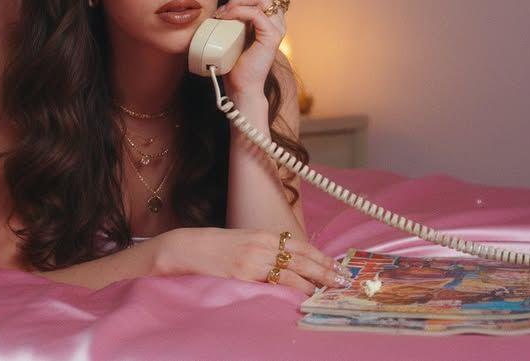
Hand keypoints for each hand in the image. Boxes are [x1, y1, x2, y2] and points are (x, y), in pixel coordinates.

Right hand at [156, 228, 352, 294]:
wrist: (186, 248)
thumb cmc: (214, 248)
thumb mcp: (244, 241)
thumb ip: (266, 249)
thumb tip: (290, 263)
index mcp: (263, 234)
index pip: (301, 246)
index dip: (322, 257)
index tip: (339, 266)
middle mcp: (262, 245)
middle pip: (302, 258)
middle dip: (325, 270)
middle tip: (344, 280)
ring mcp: (252, 260)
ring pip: (292, 271)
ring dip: (314, 282)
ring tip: (329, 290)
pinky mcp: (243, 275)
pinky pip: (272, 283)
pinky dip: (290, 288)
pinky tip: (302, 295)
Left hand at [211, 0, 285, 97]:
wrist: (239, 87)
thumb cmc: (232, 60)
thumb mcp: (229, 28)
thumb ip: (230, 12)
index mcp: (269, 13)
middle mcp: (277, 17)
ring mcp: (277, 27)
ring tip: (222, 8)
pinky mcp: (271, 37)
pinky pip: (257, 14)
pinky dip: (238, 11)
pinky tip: (224, 17)